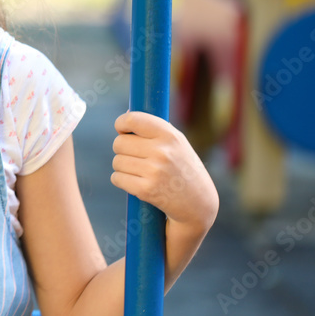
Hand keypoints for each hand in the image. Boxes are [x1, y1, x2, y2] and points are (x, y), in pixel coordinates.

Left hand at [110, 111, 218, 233]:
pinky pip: (117, 178)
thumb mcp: (177, 143)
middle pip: (119, 143)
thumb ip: (154, 128)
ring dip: (123, 167)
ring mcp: (154, 172)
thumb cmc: (183, 169)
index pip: (132, 120)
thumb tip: (127, 111)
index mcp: (170, 136)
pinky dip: (122, 180)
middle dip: (123, 149)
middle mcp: (162, 152)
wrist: (198, 204)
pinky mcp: (146, 190)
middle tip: (136, 156)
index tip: (122, 129)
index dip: (121, 123)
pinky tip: (136, 182)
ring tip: (140, 171)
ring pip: (117, 161)